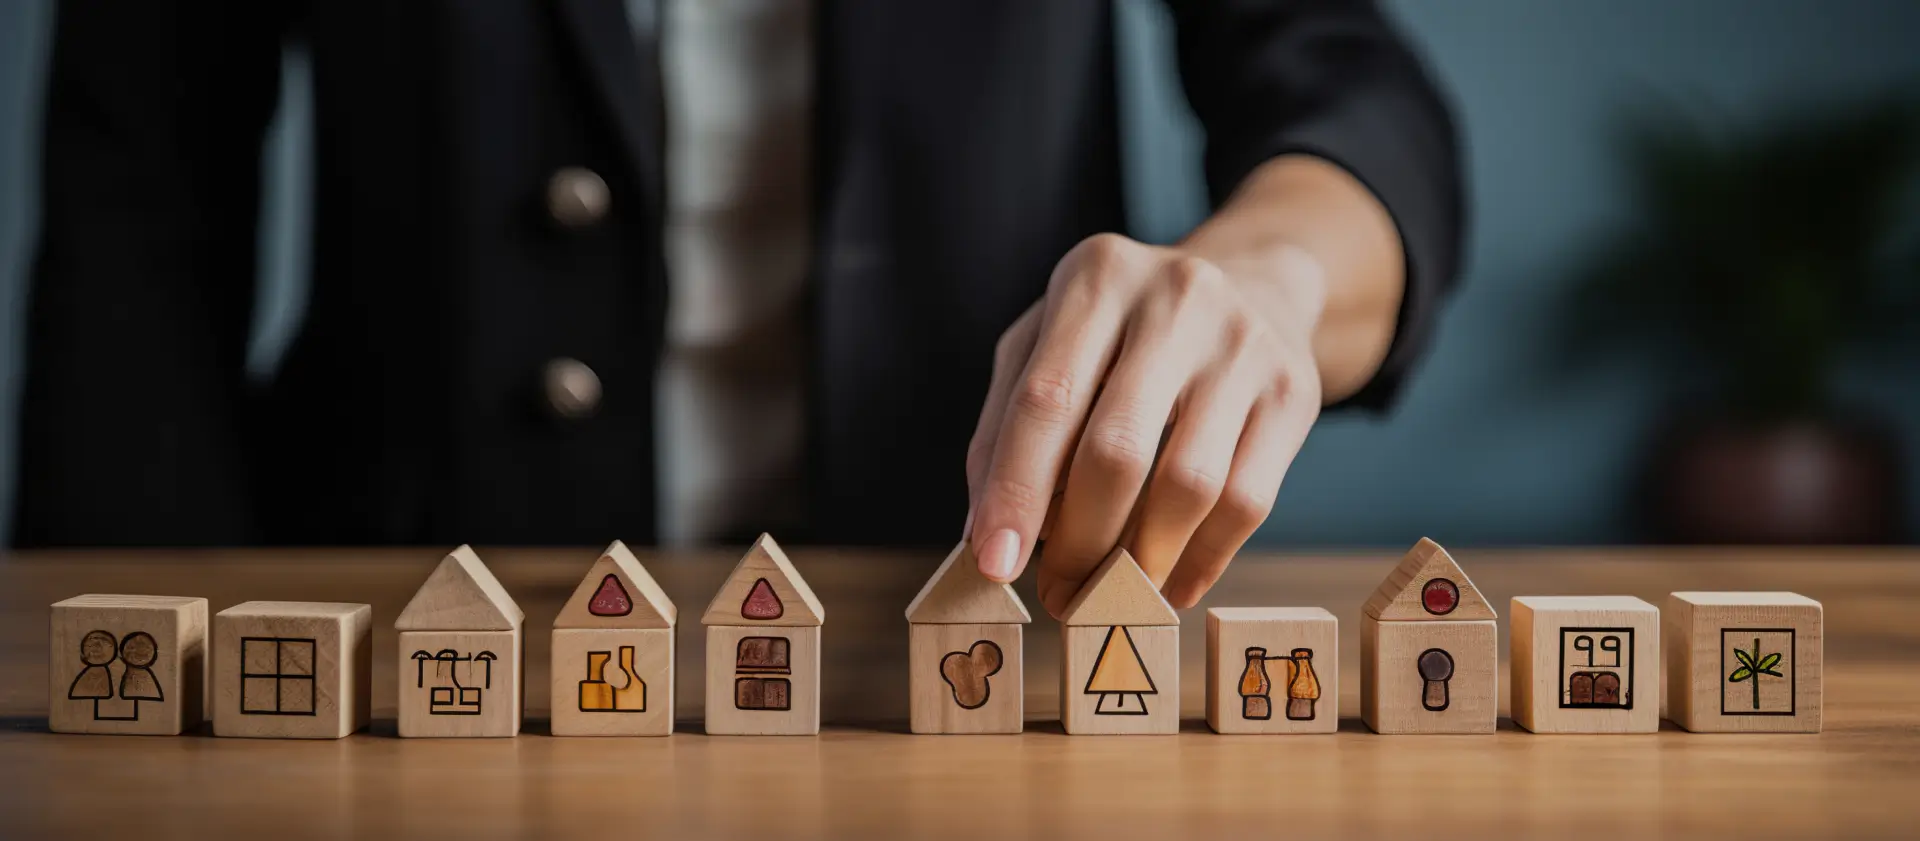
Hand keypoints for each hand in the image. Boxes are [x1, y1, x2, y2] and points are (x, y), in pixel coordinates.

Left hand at [965, 232, 1325, 616]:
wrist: (1252, 285)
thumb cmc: (1123, 331)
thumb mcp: (1049, 345)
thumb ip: (1005, 428)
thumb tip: (985, 537)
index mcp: (1097, 279)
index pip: (1046, 401)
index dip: (1016, 491)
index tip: (994, 565)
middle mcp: (1176, 299)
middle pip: (1118, 450)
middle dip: (1079, 542)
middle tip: (1060, 597)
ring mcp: (1244, 343)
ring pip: (1188, 485)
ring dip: (1141, 560)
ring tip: (1113, 595)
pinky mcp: (1295, 391)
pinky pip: (1248, 501)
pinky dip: (1203, 560)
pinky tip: (1172, 585)